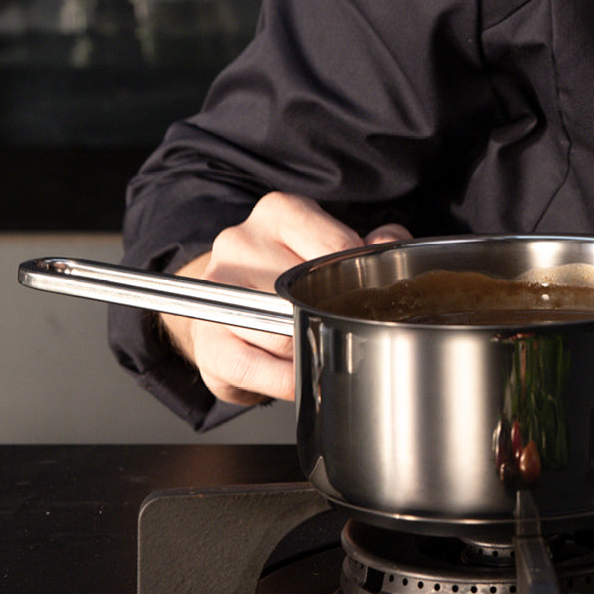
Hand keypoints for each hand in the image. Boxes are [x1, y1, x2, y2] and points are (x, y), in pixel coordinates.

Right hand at [160, 192, 410, 405]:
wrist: (231, 309)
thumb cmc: (290, 279)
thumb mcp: (334, 249)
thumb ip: (373, 245)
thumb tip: (386, 247)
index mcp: (281, 213)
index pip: (336, 249)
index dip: (359, 283)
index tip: (363, 299)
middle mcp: (241, 243)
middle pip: (307, 294)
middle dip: (334, 320)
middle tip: (347, 332)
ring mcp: (217, 291)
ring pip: (282, 333)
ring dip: (310, 351)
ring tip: (322, 351)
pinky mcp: (207, 341)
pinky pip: (255, 369)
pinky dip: (287, 380)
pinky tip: (300, 377)